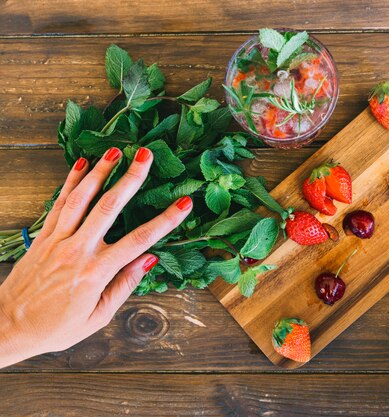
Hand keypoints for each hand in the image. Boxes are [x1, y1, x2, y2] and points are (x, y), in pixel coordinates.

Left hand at [0, 147, 192, 367]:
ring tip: (116, 150)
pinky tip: (81, 164)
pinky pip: (59, 203)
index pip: (139, 240)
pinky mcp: (43, 236)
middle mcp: (78, 250)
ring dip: (100, 171)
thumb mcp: (98, 316)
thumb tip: (149, 259)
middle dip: (130, 178)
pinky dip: (71, 181)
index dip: (165, 220)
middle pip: (110, 207)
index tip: (184, 203)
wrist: (8, 326)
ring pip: (82, 198)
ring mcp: (58, 240)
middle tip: (145, 156)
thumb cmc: (55, 327)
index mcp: (96, 272)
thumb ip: (124, 285)